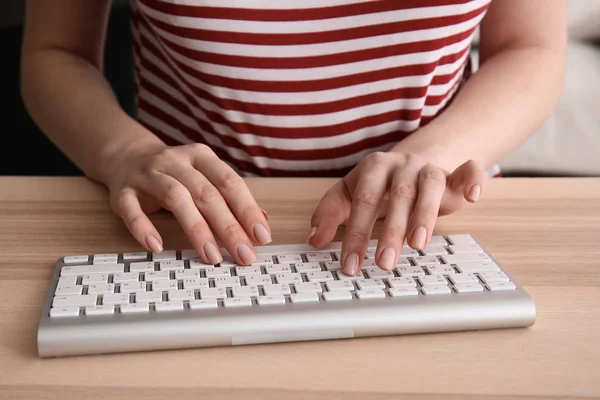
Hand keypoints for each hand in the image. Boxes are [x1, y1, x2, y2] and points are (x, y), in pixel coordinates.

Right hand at [104, 142, 270, 264]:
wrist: (126, 156)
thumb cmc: (175, 174)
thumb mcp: (204, 177)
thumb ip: (230, 197)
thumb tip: (263, 220)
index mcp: (201, 157)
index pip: (229, 182)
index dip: (247, 209)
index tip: (261, 236)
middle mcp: (176, 161)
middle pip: (206, 193)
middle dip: (228, 227)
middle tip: (244, 254)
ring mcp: (148, 175)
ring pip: (175, 198)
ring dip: (196, 229)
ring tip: (212, 257)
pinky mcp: (123, 190)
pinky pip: (131, 209)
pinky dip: (144, 228)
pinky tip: (157, 246)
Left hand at [308, 152, 485, 274]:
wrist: (412, 162)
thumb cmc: (377, 185)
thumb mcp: (349, 194)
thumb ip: (330, 213)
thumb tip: (314, 239)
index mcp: (373, 167)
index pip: (362, 201)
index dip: (356, 233)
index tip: (351, 264)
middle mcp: (402, 165)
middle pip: (396, 196)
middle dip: (389, 231)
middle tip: (384, 263)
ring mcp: (429, 168)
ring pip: (429, 187)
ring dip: (424, 215)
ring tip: (418, 245)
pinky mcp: (454, 174)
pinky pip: (468, 170)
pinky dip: (472, 180)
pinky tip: (472, 197)